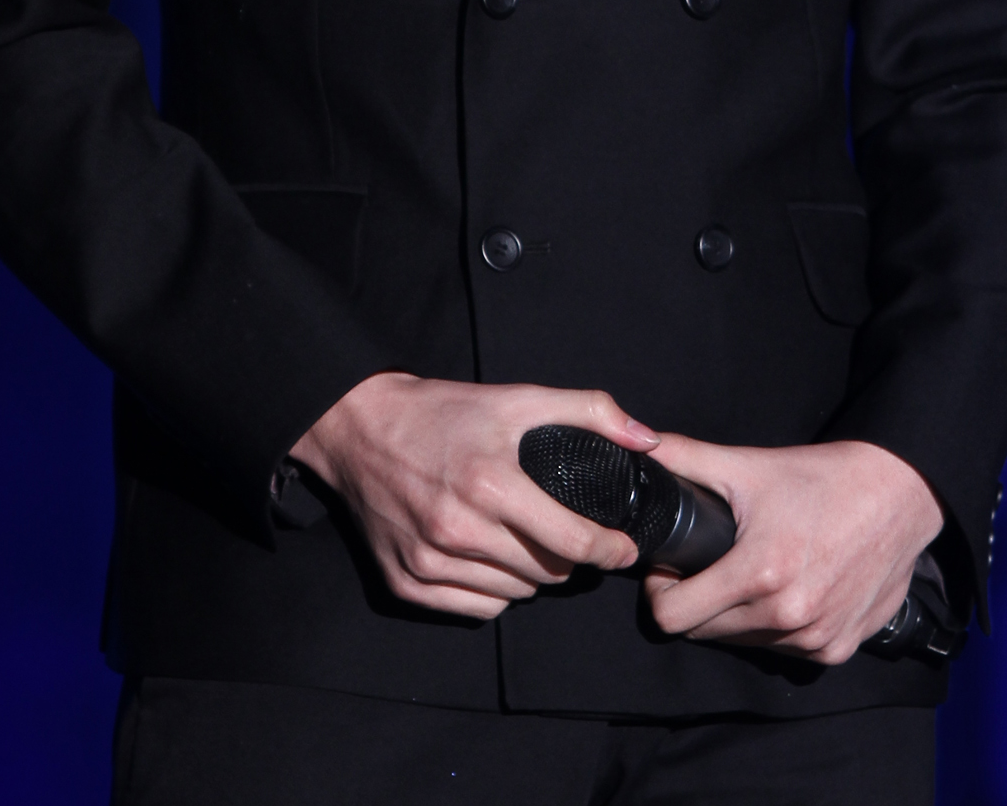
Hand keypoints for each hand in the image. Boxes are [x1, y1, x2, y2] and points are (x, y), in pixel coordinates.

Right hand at [291, 373, 654, 620]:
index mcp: (491, 482)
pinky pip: (476, 609)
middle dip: (569, 559)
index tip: (624, 549)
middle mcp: (459, 529)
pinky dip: (495, 592)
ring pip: (514, 594)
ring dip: (532, 576)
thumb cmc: (443, 412)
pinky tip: (493, 560)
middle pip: (546, 574)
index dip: (609, 550)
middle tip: (568, 536)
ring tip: (527, 542)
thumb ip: (587, 411)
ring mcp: (429, 561)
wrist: (359, 427)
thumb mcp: (516, 397)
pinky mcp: (406, 582)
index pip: (572, 541)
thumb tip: (647, 440)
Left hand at [642, 437, 942, 663]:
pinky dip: (774, 627)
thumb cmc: (824, 478)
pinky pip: (785, 650)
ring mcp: (815, 639)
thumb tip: (639, 445)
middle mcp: (787, 617)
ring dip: (735, 617)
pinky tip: (784, 589)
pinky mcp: (838, 648)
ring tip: (746, 573)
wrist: (899, 495)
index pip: (674, 618)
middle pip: (705, 633)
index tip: (669, 569)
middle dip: (695, 602)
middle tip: (705, 565)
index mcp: (759, 574)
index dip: (660, 592)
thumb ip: (686, 458)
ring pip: (745, 644)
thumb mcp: (749, 464)